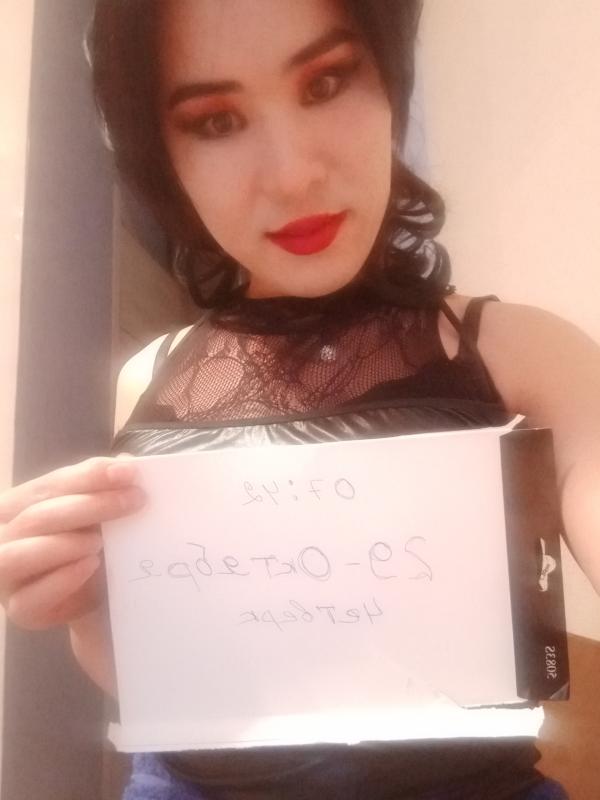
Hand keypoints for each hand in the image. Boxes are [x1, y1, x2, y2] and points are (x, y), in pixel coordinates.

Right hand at [0, 456, 144, 629]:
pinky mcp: (20, 609)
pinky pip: (31, 597)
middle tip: (135, 501)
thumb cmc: (92, 543)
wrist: (97, 594)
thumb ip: (107, 486)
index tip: (129, 472)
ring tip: (100, 540)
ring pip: (20, 554)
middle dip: (90, 505)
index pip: (51, 484)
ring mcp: (7, 575)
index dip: (89, 476)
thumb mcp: (100, 512)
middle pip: (39, 515)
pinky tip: (90, 566)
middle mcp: (6, 535)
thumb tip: (125, 462)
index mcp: (20, 504)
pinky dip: (62, 580)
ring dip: (64, 544)